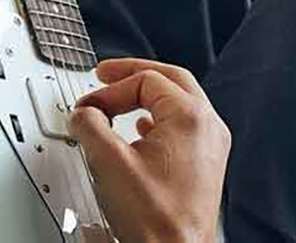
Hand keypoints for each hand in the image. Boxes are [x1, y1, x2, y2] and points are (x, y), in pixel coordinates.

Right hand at [70, 59, 230, 242]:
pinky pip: (183, 125)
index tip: (88, 106)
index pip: (145, 80)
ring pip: (178, 101)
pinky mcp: (206, 165)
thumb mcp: (109, 162)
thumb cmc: (156, 220)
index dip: (110, 90)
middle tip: (106, 74)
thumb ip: (90, 126)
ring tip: (119, 99)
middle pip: (169, 80)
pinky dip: (158, 118)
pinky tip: (141, 128)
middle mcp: (208, 126)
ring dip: (146, 97)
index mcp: (191, 117)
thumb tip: (83, 113)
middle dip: (133, 75)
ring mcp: (211, 146)